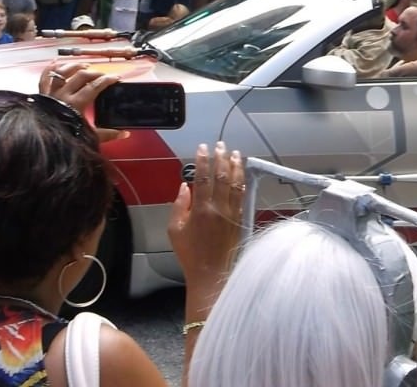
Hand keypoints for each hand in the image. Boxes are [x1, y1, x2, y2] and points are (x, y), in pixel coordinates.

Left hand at [39, 61, 124, 143]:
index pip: (95, 86)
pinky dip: (50, 68)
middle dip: (95, 72)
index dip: (108, 80)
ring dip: (75, 66)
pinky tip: (56, 61)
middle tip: (102, 75)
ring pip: (63, 72)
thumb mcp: (89, 137)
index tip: (117, 77)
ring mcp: (51, 92)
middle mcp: (63, 94)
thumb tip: (124, 134)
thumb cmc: (65, 138)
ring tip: (84, 66)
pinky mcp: (41, 94)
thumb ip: (107, 134)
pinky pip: (44, 77)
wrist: (41, 143)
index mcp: (76, 104)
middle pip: (81, 75)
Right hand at [168, 141, 243, 280]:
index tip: (203, 148)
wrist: (210, 272)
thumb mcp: (174, 230)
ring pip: (235, 184)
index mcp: (200, 209)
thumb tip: (185, 186)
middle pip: (222, 177)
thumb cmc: (190, 253)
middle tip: (221, 145)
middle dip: (221, 158)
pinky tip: (241, 174)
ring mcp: (231, 213)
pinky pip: (242, 196)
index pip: (203, 178)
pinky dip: (242, 182)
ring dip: (235, 166)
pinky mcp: (239, 219)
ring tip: (235, 153)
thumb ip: (179, 205)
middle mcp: (218, 208)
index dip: (203, 160)